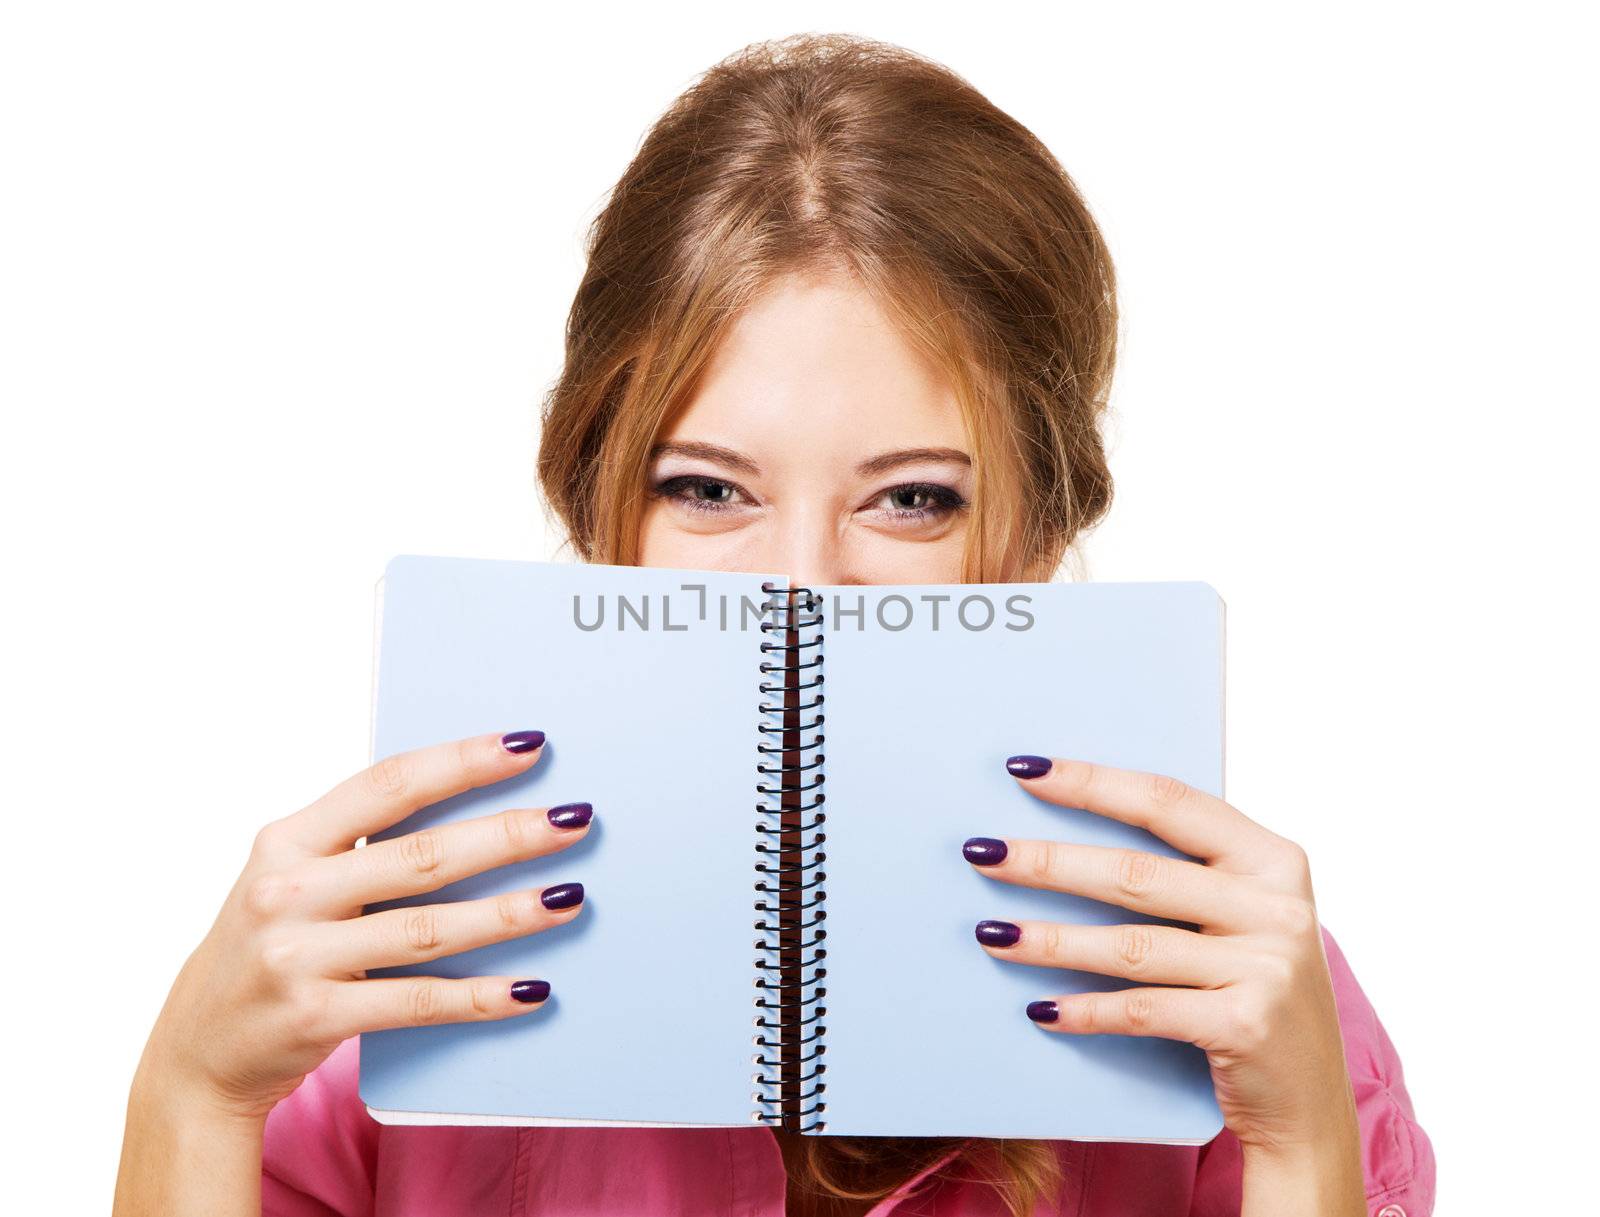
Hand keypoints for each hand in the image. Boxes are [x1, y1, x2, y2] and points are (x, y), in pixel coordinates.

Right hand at [135, 729, 588, 1121]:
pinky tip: (531, 989)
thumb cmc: (269, 948)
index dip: (463, 762)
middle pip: (422, 854)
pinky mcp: (314, 1017)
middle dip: (509, 835)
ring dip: (510, 913)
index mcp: (288, 839)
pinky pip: (417, 1002)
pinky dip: (480, 997)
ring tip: (570, 897)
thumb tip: (476, 804)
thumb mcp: (293, 879)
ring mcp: (298, 956)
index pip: (389, 785)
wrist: (196, 1053)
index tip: (528, 746)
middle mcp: (289, 890)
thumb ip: (360, 844)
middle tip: (575, 820)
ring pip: (430, 927)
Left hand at [966, 755, 1362, 1194]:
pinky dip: (1085, 1009)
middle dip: (1049, 862)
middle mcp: (1278, 906)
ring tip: (990, 934)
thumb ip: (1185, 873)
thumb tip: (1065, 832)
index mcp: (1274, 859)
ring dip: (1049, 939)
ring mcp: (1267, 967)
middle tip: (983, 853)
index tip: (1024, 770)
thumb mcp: (1240, 918)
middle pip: (1136, 871)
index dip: (1092, 783)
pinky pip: (1142, 1009)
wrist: (1309, 1106)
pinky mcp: (1246, 1026)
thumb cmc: (1252, 993)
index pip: (1168, 802)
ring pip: (1130, 944)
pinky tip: (1040, 1007)